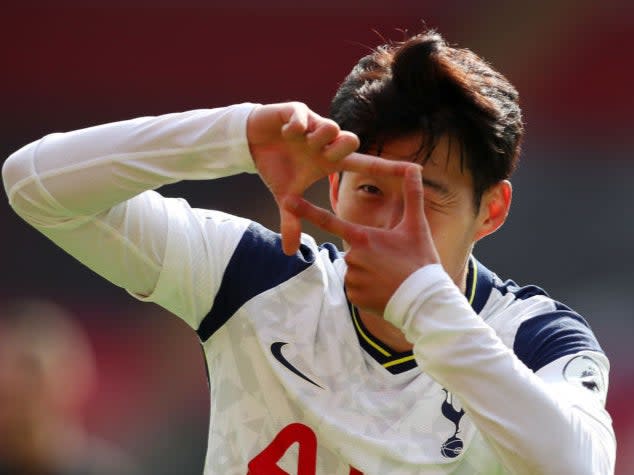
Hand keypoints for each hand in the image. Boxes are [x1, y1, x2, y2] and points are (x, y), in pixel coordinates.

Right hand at [247, 102, 409, 254]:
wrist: (252, 142)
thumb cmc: (275, 167)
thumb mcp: (285, 196)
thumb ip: (292, 220)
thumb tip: (290, 253)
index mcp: (329, 160)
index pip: (365, 164)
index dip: (387, 168)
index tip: (413, 170)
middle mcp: (326, 143)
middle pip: (351, 141)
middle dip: (341, 149)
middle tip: (323, 156)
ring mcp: (313, 125)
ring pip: (331, 127)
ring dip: (319, 138)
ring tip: (302, 142)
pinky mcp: (296, 112)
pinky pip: (304, 116)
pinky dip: (296, 126)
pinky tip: (287, 133)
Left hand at [285, 165, 439, 313]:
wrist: (425, 301)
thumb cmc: (420, 261)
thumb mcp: (417, 226)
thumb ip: (412, 195)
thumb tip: (416, 168)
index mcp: (363, 237)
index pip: (329, 221)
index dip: (306, 210)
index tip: (286, 200)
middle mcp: (352, 257)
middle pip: (352, 251)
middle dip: (369, 255)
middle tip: (391, 264)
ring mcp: (351, 279)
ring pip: (354, 270)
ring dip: (368, 273)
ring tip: (390, 278)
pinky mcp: (353, 297)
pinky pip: (355, 289)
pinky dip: (368, 289)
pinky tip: (383, 291)